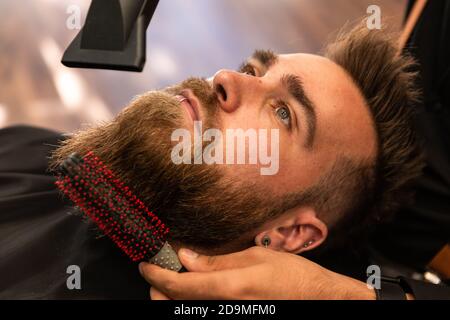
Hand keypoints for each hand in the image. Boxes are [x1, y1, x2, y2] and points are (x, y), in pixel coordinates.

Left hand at [139, 246, 375, 299]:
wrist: (317, 301)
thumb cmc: (292, 276)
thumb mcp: (256, 258)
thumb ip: (217, 261)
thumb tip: (186, 257)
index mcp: (229, 289)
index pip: (178, 286)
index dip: (156, 275)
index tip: (145, 265)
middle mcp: (224, 309)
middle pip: (174, 305)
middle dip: (159, 289)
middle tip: (159, 271)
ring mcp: (229, 316)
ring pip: (186, 311)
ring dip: (173, 297)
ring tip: (177, 279)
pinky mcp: (235, 318)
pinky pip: (202, 313)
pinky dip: (191, 303)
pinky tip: (197, 290)